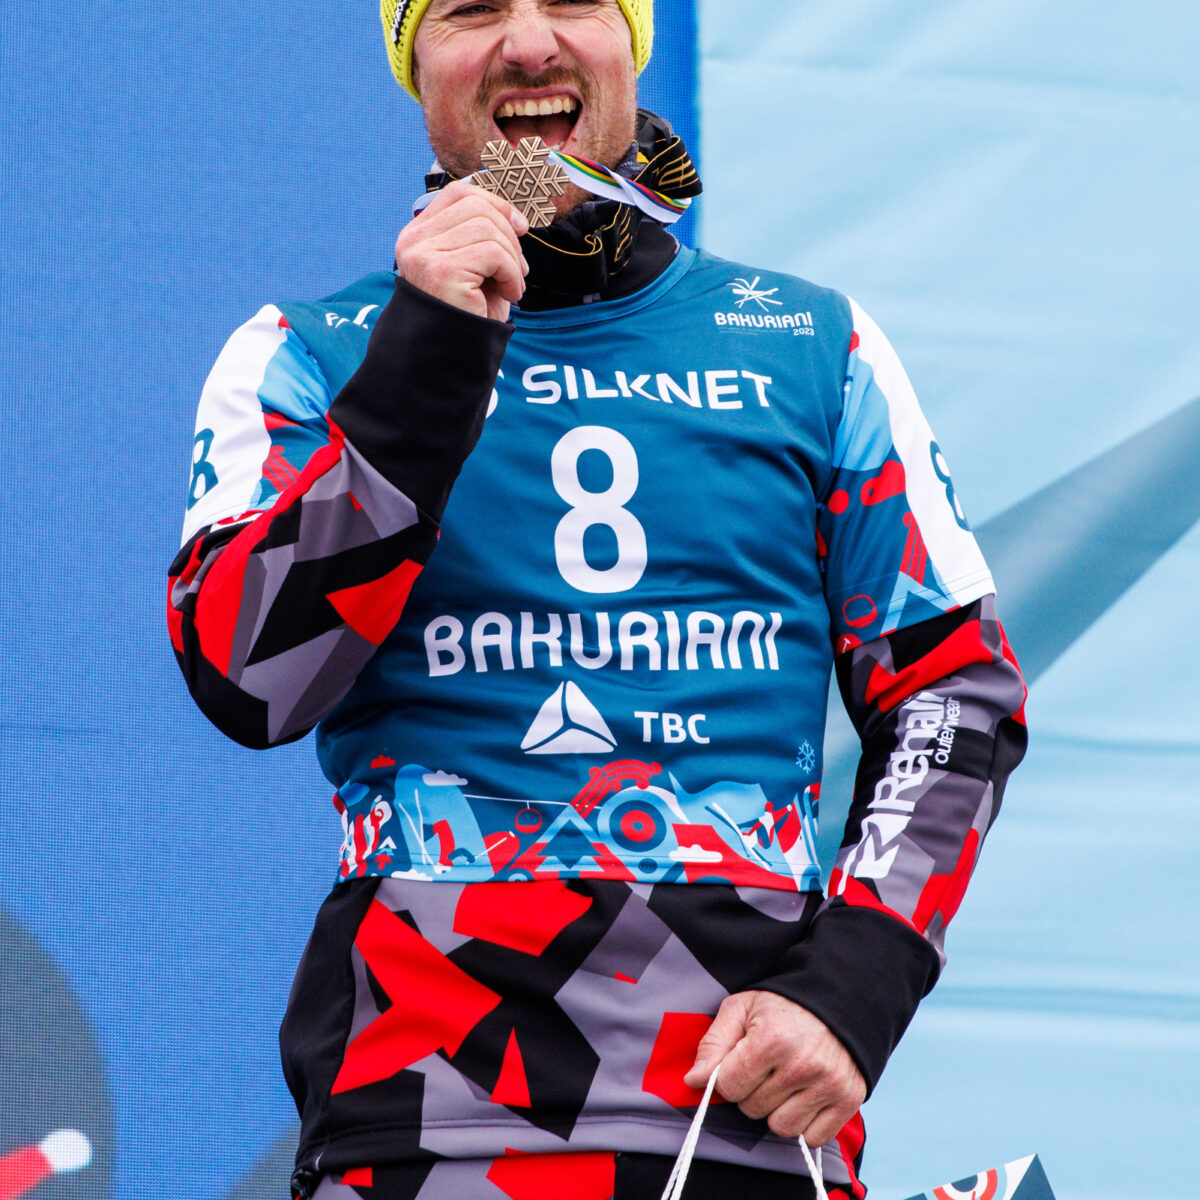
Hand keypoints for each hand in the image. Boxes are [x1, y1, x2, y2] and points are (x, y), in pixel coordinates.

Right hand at [394, 180, 529, 321]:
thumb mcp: (477, 267)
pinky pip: (492, 253)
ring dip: (511, 258)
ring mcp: (424, 255)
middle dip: (509, 234)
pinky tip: (510, 294)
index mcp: (418, 235)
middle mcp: (414, 241)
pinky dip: (511, 273)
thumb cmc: (469, 313)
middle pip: (476, 206)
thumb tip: (514, 216)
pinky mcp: (441, 271)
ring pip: (487, 227)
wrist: (456, 356)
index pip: (458, 194)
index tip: (520, 227)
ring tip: (512, 285)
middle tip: (518, 269)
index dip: (494, 203)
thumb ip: (484, 236)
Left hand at [683, 990, 865, 1146]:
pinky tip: (805, 1095)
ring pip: (782, 1127)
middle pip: (753, 1109)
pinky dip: (805, 1123)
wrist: (837, 997)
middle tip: (766, 1067)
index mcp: (772, 1039)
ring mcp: (829, 1084)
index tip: (739, 1062)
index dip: (728, 1077)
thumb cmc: (782, 1005)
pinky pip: (813, 1137)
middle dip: (752, 1091)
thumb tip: (693, 1081)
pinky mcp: (849, 1099)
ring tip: (785, 1081)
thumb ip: (714, 1044)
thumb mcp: (741, 1009)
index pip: (730, 1087)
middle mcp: (803, 1065)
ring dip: (777, 1110)